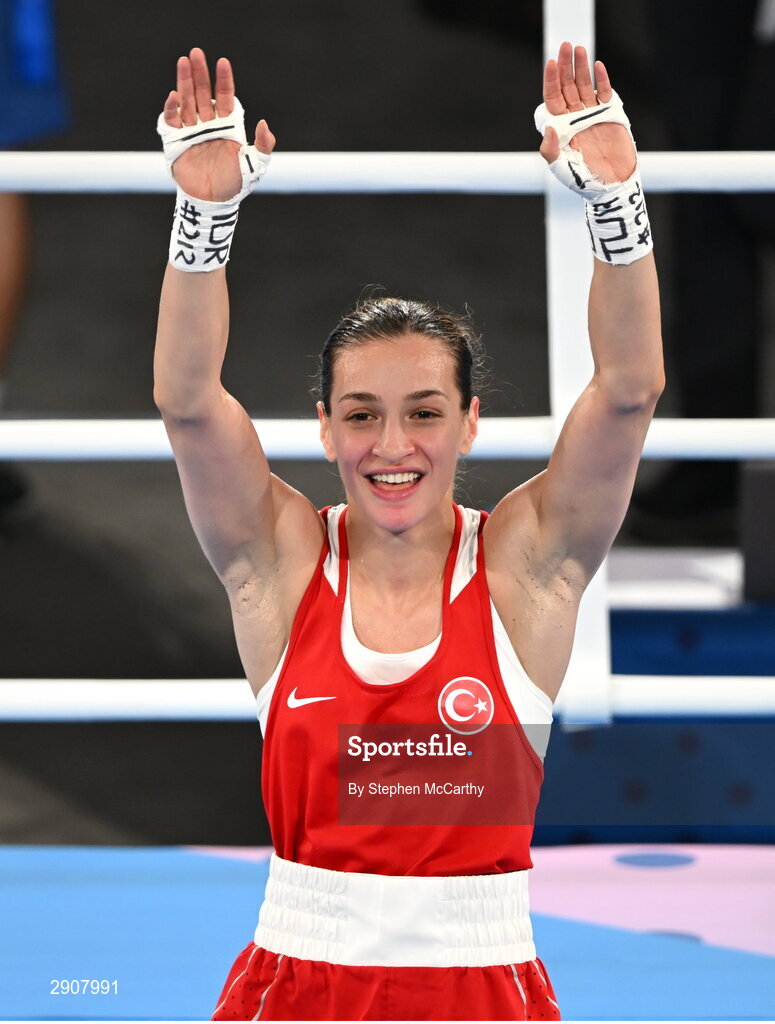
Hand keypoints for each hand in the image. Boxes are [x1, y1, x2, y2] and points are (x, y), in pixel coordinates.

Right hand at [162, 47, 275, 201]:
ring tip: (183, 62)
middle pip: (203, 93)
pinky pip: (172, 120)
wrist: (214, 202)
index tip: (222, 62)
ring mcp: (192, 130)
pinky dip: (172, 108)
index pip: (226, 97)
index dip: (224, 80)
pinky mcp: (176, 140)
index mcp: (228, 125)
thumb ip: (263, 145)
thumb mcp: (256, 165)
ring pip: (187, 101)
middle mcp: (209, 124)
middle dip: (200, 73)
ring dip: (184, 82)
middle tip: (196, 53)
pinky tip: (174, 95)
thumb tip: (264, 123)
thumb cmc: (235, 184)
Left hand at [539, 43, 634, 183]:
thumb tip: (547, 127)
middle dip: (565, 66)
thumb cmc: (582, 181)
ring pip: (585, 86)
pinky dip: (603, 80)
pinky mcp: (610, 114)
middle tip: (565, 46)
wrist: (611, 185)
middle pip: (567, 87)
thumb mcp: (560, 168)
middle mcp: (574, 118)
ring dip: (581, 67)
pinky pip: (605, 93)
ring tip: (579, 49)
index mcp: (559, 128)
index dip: (550, 81)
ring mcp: (592, 114)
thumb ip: (550, 150)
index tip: (550, 63)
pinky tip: (598, 66)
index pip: (552, 98)